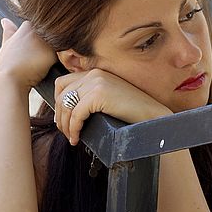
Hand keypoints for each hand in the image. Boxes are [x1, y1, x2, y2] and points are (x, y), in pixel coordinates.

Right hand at [0, 18, 58, 90]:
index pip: (39, 29)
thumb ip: (9, 31)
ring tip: (36, 64)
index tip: (29, 52)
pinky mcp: (53, 54)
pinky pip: (58, 58)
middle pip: (48, 36)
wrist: (10, 78)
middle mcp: (38, 30)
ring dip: (49, 54)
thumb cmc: (7, 64)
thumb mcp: (6, 43)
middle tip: (33, 59)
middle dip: (45, 46)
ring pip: (55, 46)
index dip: (35, 42)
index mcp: (27, 25)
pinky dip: (52, 64)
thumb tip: (5, 20)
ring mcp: (46, 41)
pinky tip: (43, 68)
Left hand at [54, 69, 171, 145]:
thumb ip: (91, 98)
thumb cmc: (133, 112)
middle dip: (60, 116)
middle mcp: (94, 74)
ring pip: (66, 105)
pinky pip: (76, 114)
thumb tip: (70, 112)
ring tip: (71, 138)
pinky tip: (77, 138)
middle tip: (65, 132)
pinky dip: (74, 129)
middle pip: (61, 94)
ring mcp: (96, 82)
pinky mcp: (99, 94)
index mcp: (96, 73)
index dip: (58, 102)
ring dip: (65, 125)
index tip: (62, 118)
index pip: (63, 83)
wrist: (153, 115)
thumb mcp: (109, 99)